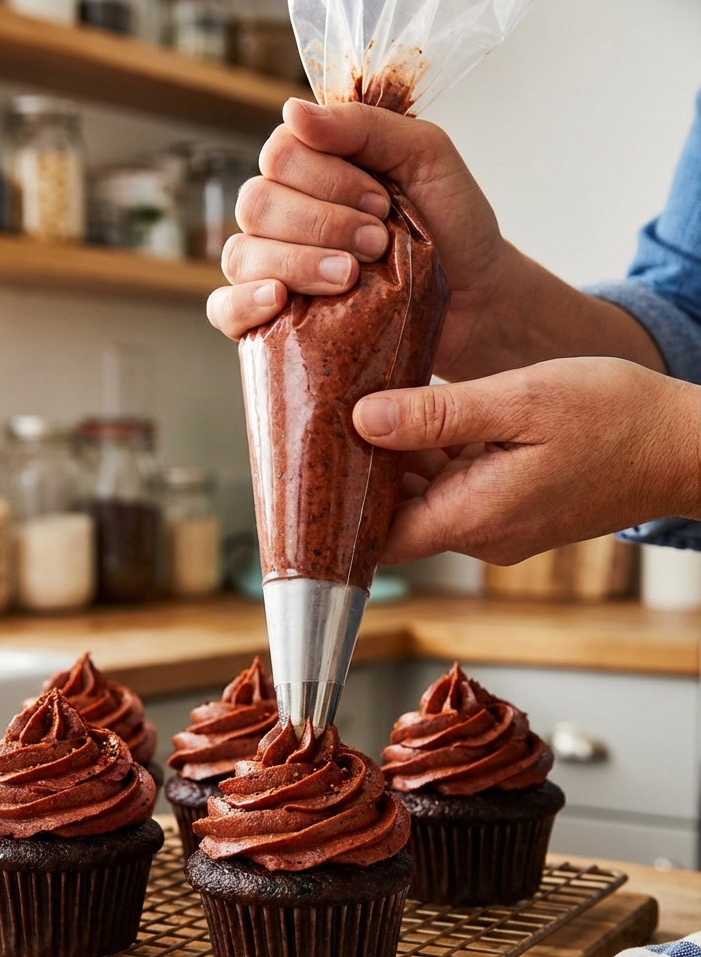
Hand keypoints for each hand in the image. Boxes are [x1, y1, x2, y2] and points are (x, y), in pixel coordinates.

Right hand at [207, 98, 505, 380]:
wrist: (478, 302)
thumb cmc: (454, 227)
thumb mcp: (425, 155)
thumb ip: (365, 126)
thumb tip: (292, 111)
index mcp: (314, 171)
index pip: (280, 155)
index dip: (326, 178)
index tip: (382, 204)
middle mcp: (286, 217)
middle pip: (257, 203)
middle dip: (321, 222)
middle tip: (376, 242)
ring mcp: (276, 270)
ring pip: (243, 254)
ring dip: (298, 261)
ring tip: (353, 277)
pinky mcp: (276, 324)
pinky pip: (224, 310)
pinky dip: (243, 303)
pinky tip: (278, 300)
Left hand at [351, 358, 700, 563]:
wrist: (684, 446)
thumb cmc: (615, 419)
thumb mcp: (519, 402)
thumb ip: (438, 416)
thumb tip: (363, 420)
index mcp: (475, 517)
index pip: (378, 540)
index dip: (337, 510)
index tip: (310, 466)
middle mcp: (481, 534)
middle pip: (396, 515)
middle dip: (364, 471)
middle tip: (333, 412)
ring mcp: (499, 525)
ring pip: (425, 498)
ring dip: (401, 458)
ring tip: (372, 399)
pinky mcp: (514, 508)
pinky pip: (458, 487)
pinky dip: (436, 456)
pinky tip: (423, 412)